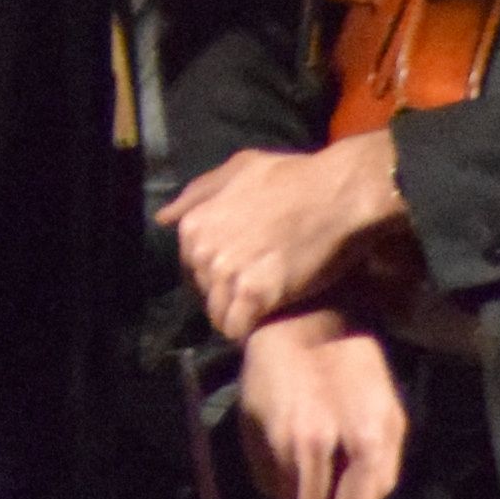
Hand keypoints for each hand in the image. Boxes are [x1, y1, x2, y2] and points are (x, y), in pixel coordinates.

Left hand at [163, 129, 406, 339]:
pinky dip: (250, 329)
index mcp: (194, 224)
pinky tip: (268, 317)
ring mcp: (227, 273)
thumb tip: (163, 218)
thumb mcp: (237, 169)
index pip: (190, 270)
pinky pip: (237, 329)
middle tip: (257, 288)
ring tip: (265, 306)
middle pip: (204, 295)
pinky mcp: (254, 294)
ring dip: (239, 315)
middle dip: (226, 295)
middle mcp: (203, 250)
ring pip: (218, 316)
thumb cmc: (292, 177)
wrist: (336, 193)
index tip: (240, 273)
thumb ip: (198, 194)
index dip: (215, 275)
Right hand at [235, 308, 407, 498]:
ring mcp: (279, 438)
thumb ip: (383, 471)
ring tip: (309, 460)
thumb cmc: (357, 370)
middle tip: (325, 497)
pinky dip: (276, 477)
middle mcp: (319, 445)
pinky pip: (262, 481)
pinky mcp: (250, 430)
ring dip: (298, 498)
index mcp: (365, 442)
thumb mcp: (390, 415)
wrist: (302, 320)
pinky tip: (286, 444)